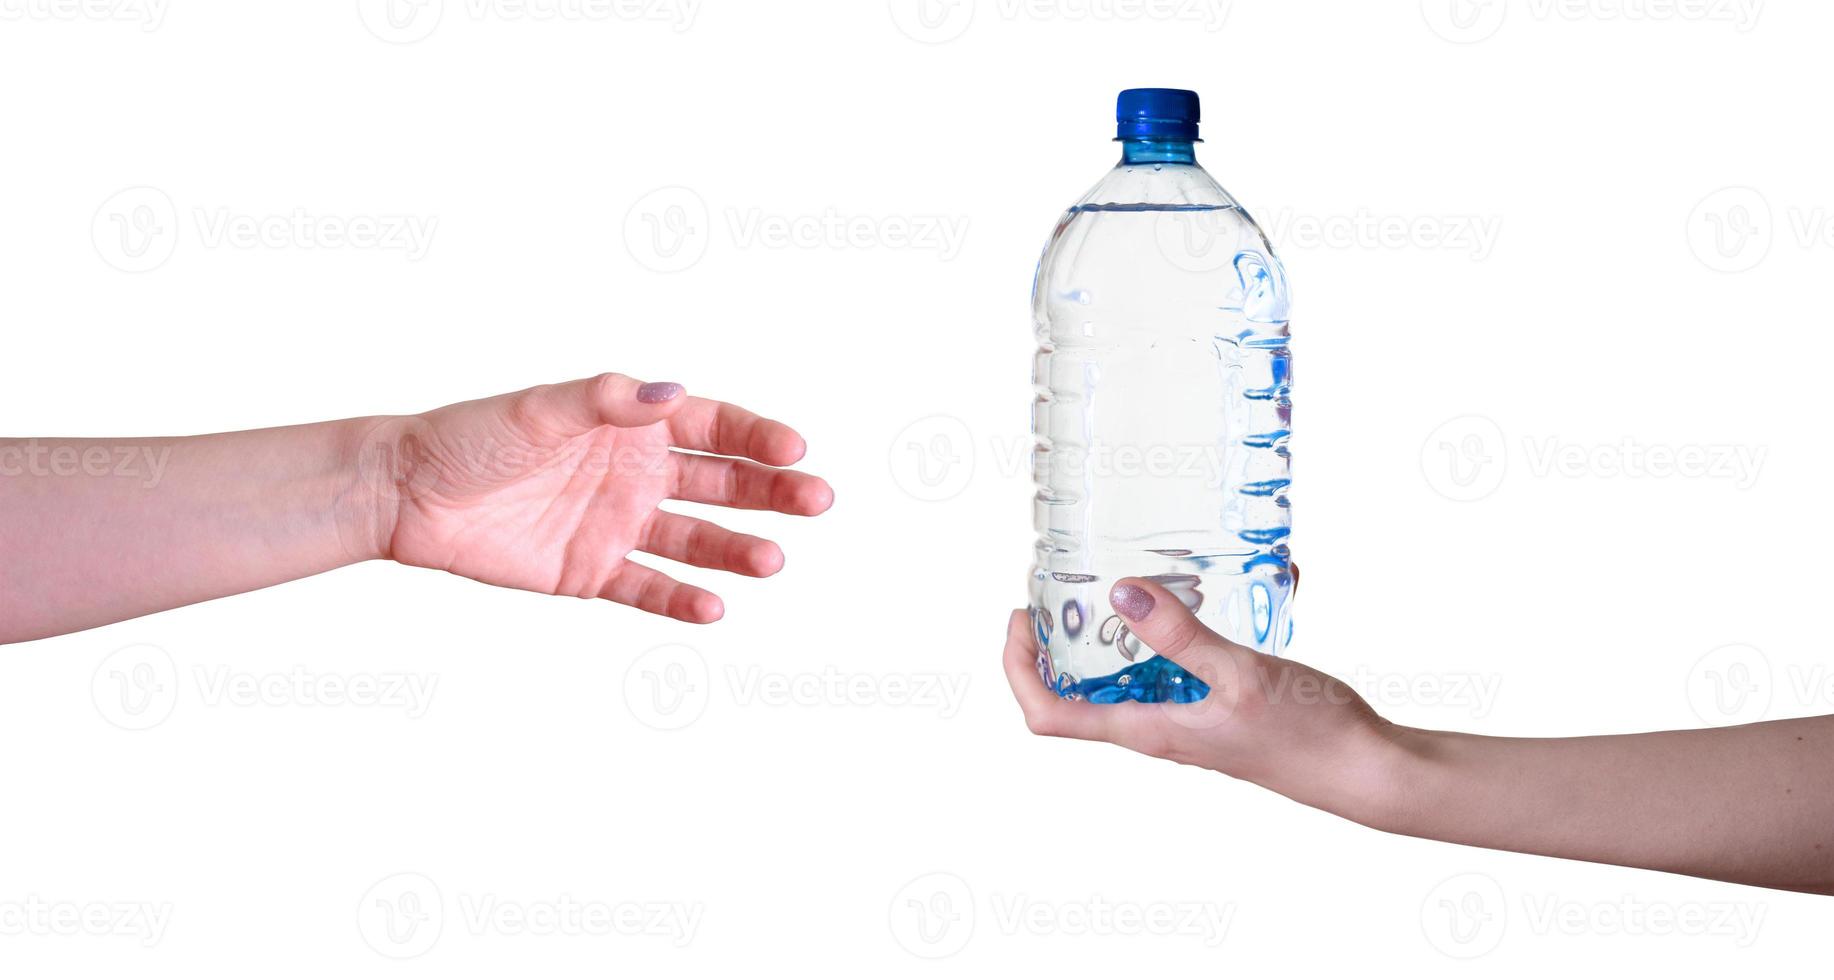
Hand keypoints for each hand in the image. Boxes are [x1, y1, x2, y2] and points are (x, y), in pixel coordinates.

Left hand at [355, 373, 832, 623]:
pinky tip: (714, 607)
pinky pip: (649, 587)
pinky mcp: (593, 572)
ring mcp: (620, 524)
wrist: (411, 496)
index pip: (713, 426)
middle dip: (772, 492)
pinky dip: (681, 599)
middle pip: (723, 483)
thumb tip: (670, 392)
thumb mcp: (538, 409)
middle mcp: (637, 473)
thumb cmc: (471, 437)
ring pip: (696, 538)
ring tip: (772, 561)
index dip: (757, 436)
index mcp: (632, 424)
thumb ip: (606, 401)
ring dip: (737, 549)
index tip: (794, 449)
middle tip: (817, 500)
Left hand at [1002, 572, 1402, 824]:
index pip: (1050, 715)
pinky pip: (1184, 665)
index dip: (1019, 668)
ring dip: (1124, 630)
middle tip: (1065, 587)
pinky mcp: (1219, 707)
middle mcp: (1158, 728)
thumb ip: (1180, 635)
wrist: (1367, 769)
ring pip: (1133, 674)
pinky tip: (1220, 590)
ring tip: (1132, 577)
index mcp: (1148, 730)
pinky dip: (1187, 627)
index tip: (1021, 619)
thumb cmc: (1308, 735)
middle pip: (1079, 691)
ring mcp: (1188, 718)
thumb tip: (1120, 595)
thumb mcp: (1239, 674)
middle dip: (1063, 640)